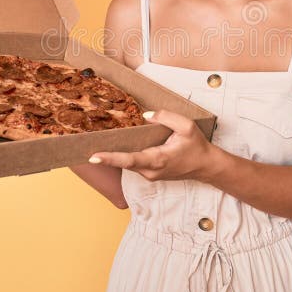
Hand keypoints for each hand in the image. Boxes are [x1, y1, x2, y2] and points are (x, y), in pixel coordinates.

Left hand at [88, 110, 214, 181]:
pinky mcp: (151, 174)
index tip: (94, 156)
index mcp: (158, 159)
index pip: (129, 159)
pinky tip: (117, 147)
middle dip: (106, 155)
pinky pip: (133, 164)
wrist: (206, 166)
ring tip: (98, 144)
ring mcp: (150, 174)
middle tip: (85, 146)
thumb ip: (167, 117)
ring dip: (115, 156)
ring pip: (128, 163)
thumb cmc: (197, 146)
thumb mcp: (187, 126)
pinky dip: (124, 157)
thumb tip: (145, 116)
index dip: (110, 158)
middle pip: (124, 162)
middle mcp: (151, 170)